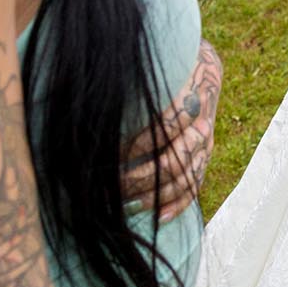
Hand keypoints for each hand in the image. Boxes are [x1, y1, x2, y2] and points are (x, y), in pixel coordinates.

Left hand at [122, 39, 221, 220]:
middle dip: (137, 178)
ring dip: (153, 196)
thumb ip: (127, 86)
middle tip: (107, 188)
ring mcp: (206, 146)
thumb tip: (81, 96)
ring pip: (183, 179)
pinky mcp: (204, 159)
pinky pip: (195, 188)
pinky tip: (158, 218)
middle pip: (171, 161)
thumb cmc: (166, 70)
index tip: (106, 153)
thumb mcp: (151, 72)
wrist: (202, 68)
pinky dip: (177, 205)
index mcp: (190, 101)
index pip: (163, 128)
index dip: (132, 145)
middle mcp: (202, 127)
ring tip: (124, 206)